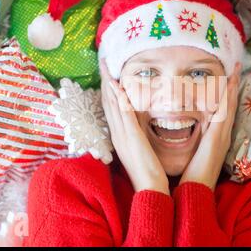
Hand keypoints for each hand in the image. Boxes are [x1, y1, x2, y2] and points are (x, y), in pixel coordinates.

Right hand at [100, 60, 169, 194]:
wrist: (149, 188)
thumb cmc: (148, 170)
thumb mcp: (140, 149)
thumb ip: (137, 134)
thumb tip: (138, 122)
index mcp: (119, 136)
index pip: (110, 108)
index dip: (107, 89)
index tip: (106, 73)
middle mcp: (116, 133)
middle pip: (107, 103)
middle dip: (103, 81)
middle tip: (102, 62)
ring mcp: (122, 135)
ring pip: (112, 105)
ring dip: (108, 85)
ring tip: (105, 67)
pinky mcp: (131, 138)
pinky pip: (124, 115)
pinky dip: (119, 100)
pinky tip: (117, 86)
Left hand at [179, 63, 241, 190]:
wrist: (196, 190)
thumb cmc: (191, 174)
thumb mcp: (193, 153)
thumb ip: (192, 142)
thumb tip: (180, 129)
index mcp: (215, 137)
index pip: (222, 111)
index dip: (226, 94)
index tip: (227, 78)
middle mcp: (222, 134)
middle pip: (230, 105)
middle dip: (233, 86)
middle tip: (236, 67)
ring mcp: (223, 135)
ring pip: (230, 105)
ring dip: (233, 87)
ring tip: (235, 70)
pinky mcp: (219, 137)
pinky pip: (225, 112)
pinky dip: (228, 98)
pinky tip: (230, 84)